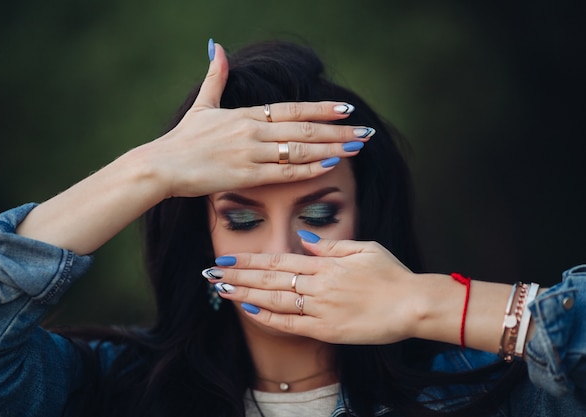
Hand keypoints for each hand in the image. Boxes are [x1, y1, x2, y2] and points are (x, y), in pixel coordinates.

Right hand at [134, 41, 374, 197]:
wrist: (161, 166)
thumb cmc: (182, 140)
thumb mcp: (201, 105)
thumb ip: (215, 77)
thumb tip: (218, 48)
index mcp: (245, 114)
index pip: (292, 109)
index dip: (321, 109)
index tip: (345, 109)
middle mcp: (252, 131)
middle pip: (304, 127)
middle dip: (338, 130)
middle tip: (365, 132)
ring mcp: (250, 154)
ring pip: (300, 149)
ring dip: (331, 148)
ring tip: (356, 148)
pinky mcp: (245, 176)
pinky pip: (284, 173)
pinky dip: (308, 168)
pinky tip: (329, 165)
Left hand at [205, 233, 422, 344]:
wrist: (413, 304)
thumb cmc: (392, 274)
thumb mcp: (364, 248)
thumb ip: (331, 246)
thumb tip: (303, 239)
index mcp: (326, 263)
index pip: (278, 259)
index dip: (250, 259)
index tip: (229, 258)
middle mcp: (318, 284)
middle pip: (270, 278)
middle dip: (238, 275)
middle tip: (212, 273)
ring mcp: (321, 308)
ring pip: (275, 300)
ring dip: (246, 295)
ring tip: (222, 291)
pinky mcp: (327, 330)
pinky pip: (292, 325)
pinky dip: (269, 319)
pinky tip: (250, 313)